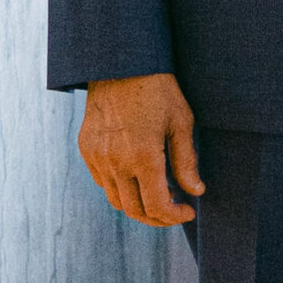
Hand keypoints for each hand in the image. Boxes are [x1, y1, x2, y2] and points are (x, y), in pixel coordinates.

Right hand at [79, 71, 203, 224]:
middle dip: (158, 218)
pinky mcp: (86, 149)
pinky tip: (137, 178)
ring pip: (116, 200)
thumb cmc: (157, 89)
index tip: (188, 211)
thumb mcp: (181, 122)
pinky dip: (121, 188)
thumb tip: (196, 191)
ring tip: (158, 197)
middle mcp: (116, 162)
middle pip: (135, 210)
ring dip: (138, 206)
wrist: (120, 64)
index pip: (157, 206)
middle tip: (174, 211)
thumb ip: (186, 162)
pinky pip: (102, 181)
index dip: (174, 216)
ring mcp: (97, 156)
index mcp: (143, 156)